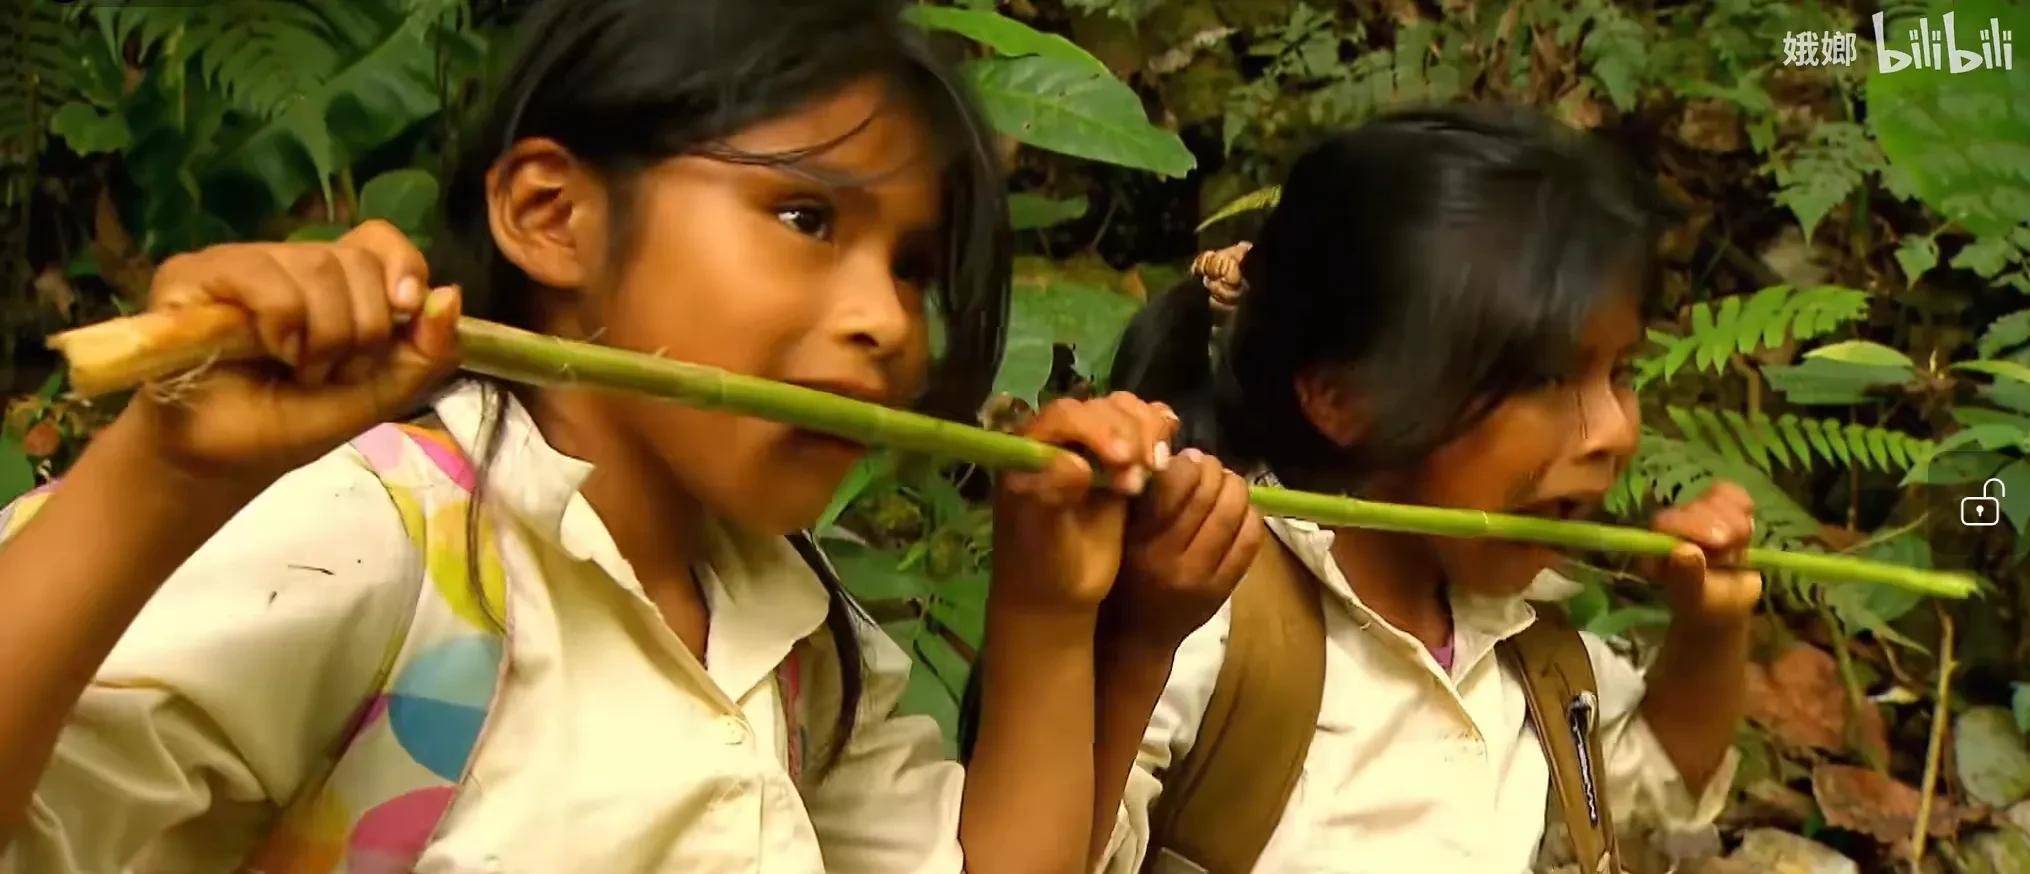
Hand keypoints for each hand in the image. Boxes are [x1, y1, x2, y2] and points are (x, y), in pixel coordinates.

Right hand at [124, 220, 461, 484]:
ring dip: (322, 334)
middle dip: (361, 328)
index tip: (406, 305)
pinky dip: (282, 321)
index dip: (402, 265)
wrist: (219, 461)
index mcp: (336, 285)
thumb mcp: (376, 396)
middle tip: (331, 371)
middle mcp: (290, 264)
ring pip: (316, 264)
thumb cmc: (290, 424)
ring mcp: (243, 263)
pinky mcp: (196, 273)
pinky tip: (268, 349)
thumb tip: (450, 295)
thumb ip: (425, 354)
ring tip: (296, 368)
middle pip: (356, 260)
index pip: (379, 240)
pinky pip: (263, 276)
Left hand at [992, 393, 1177, 615]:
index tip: (1121, 459)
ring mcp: (1093, 444)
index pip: (1066, 415)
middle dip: (1128, 435)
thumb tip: (1078, 466)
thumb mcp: (1040, 534)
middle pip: (1102, 408)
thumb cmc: (1041, 563)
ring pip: (1126, 410)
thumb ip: (1050, 496)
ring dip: (1148, 432)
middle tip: (1136, 481)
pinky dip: (1160, 430)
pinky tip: (1164, 458)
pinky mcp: (1122, 458)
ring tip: (1151, 472)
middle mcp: (1061, 436)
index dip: (1097, 429)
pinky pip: (1145, 425)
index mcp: (1031, 446)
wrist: (1058, 591)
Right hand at [1108, 448, 1263, 648]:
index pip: (1175, 482)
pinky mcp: (1222, 591)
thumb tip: (1175, 452)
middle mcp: (1168, 557)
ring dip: (1236, 488)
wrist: (1135, 637)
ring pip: (1234, 514)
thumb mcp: (1116, 533)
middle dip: (1215, 470)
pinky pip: (1249, 542)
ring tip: (1227, 484)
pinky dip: (1250, 517)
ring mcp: (1200, 577)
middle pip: (1209, 494)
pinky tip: (1240, 512)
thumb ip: (1138, 496)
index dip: (1188, 462)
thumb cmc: (1120, 574)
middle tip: (1210, 466)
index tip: (1185, 458)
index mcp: (1137, 537)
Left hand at [1645, 481, 1761, 629]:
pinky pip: (1732, 492)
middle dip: (1721, 524)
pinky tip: (1745, 531)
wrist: (1727, 604)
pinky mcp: (1719, 507)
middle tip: (1732, 549)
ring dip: (1736, 521)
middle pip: (1695, 505)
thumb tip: (1685, 551)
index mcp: (1655, 547)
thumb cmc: (1706, 606)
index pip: (1667, 522)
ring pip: (1716, 495)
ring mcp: (1695, 514)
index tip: (1719, 542)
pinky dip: (1743, 507)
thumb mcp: (1696, 599)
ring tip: (1737, 549)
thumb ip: (1688, 577)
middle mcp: (1671, 525)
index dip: (1693, 526)